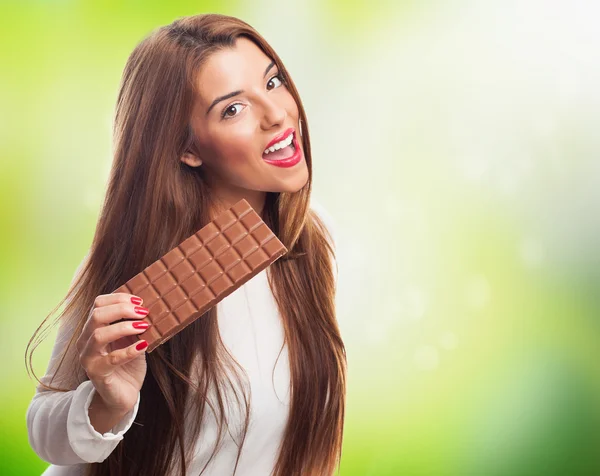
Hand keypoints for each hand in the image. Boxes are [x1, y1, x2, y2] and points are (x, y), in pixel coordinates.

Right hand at [77, 293, 150, 413]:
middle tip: (143, 312)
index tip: (140, 300)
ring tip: (144, 326)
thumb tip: (148, 307)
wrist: (123, 395)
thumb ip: (134, 324)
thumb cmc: (127, 364)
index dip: (119, 298)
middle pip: (96, 315)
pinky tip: (144, 345)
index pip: (98, 304)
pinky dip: (130, 350)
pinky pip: (113, 359)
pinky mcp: (98, 374)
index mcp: (92, 329)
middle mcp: (85, 341)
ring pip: (99, 335)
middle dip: (122, 309)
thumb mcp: (132, 339)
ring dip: (124, 327)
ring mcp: (89, 358)